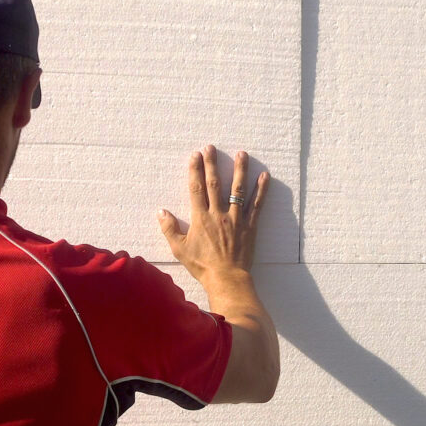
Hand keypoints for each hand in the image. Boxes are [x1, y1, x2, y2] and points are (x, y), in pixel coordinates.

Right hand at [157, 144, 267, 282]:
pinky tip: (264, 176)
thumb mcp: (179, 249)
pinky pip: (257, 205)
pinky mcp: (250, 226)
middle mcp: (218, 213)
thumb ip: (169, 228)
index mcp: (200, 218)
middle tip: (212, 147)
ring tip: (242, 154)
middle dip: (213, 164)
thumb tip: (160, 211)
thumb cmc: (202, 266)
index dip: (195, 170)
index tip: (195, 155)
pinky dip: (261, 190)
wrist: (226, 279)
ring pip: (238, 190)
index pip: (196, 188)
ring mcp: (235, 218)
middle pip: (215, 183)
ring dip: (240, 170)